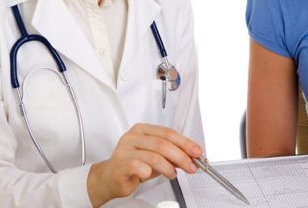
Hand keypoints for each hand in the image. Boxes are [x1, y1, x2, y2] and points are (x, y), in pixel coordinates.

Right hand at [87, 123, 201, 207]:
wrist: (110, 178)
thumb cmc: (133, 166)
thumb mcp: (156, 157)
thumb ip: (172, 154)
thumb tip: (191, 156)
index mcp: (143, 130)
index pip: (168, 133)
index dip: (185, 142)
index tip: (197, 152)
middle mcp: (133, 136)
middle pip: (163, 143)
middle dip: (181, 156)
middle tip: (191, 166)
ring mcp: (125, 149)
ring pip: (154, 155)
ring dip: (169, 167)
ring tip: (172, 174)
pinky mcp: (120, 163)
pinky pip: (139, 166)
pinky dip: (151, 172)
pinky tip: (153, 176)